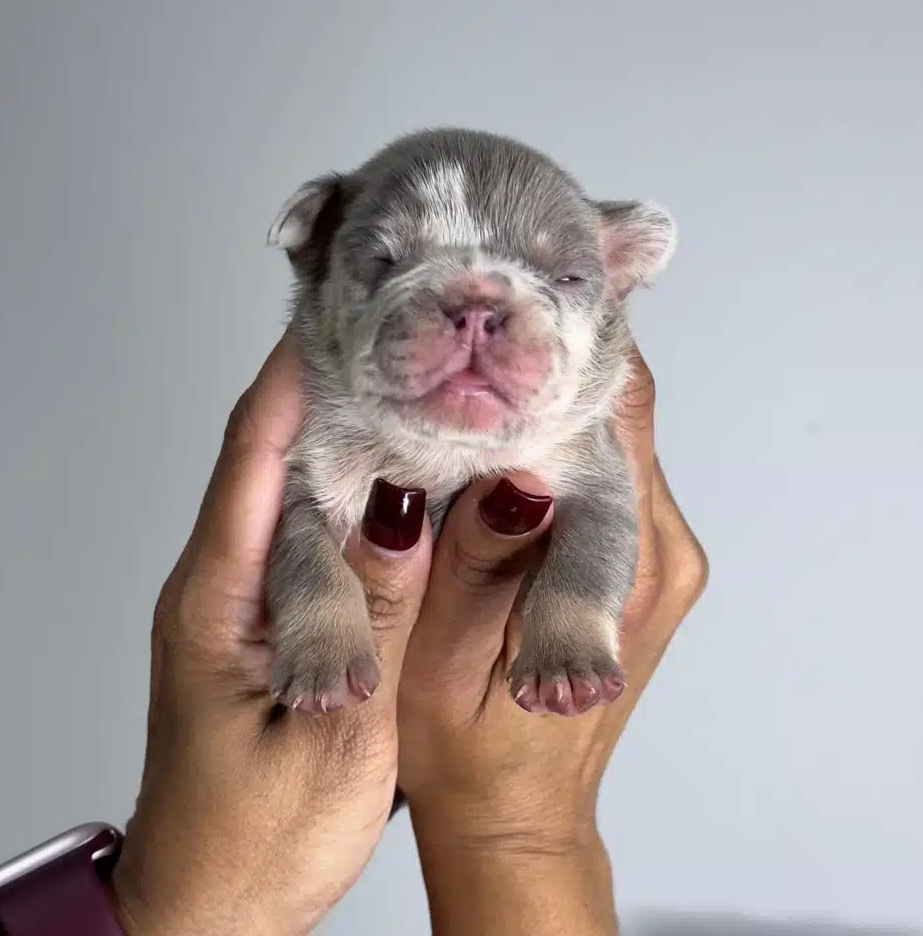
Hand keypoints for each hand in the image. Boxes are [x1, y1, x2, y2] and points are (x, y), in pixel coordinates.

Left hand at [111, 333, 433, 935]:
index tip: (336, 313)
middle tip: (386, 331)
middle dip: (318, 387)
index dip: (291, 380)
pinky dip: (345, 496)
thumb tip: (401, 508)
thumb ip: (371, 617)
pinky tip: (394, 482)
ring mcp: (239, 603)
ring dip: (336, 436)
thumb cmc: (255, 842)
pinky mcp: (263, 625)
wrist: (207, 908)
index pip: (253, 460)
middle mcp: (218, 586)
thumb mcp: (337, 736)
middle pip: (264, 458)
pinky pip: (304, 537)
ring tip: (403, 383)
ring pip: (287, 494)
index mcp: (218, 600)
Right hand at [396, 347, 707, 934]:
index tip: (514, 295)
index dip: (569, 345)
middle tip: (480, 312)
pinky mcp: (629, 558)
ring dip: (547, 391)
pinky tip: (491, 423)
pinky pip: (595, 467)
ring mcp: (650, 552)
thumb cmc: (474, 752)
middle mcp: (659, 550)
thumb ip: (478, 557)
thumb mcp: (449, 655)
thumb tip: (505, 464)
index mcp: (625, 568)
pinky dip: (549, 435)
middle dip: (552, 356)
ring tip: (476, 354)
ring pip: (606, 431)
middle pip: (620, 410)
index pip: (617, 414)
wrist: (512, 811)